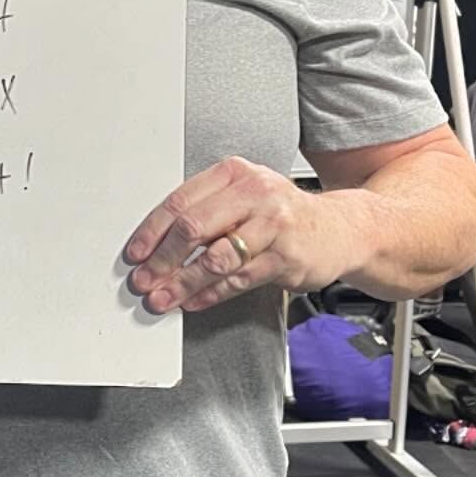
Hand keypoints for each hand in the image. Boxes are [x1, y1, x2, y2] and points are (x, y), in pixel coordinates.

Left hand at [125, 156, 351, 311]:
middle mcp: (255, 194)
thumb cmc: (282, 214)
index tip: (135, 253)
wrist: (339, 229)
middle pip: (194, 229)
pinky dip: (210, 294)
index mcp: (235, 174)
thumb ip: (206, 210)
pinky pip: (237, 280)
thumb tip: (156, 243)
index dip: (152, 231)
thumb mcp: (244, 195)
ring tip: (163, 298)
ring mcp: (273, 226)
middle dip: (162, 260)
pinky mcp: (285, 258)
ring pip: (215, 260)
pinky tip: (192, 302)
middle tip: (144, 280)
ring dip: (182, 283)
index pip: (181, 202)